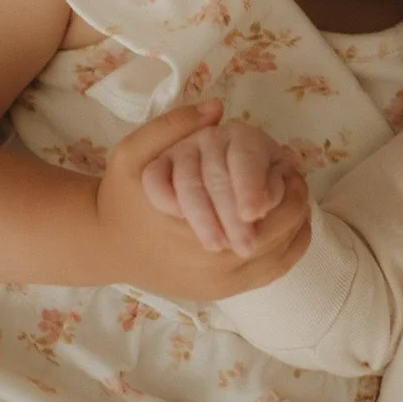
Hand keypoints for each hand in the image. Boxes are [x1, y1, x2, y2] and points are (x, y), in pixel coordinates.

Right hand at [98, 102, 310, 301]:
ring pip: (278, 257)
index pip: (262, 210)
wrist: (105, 245)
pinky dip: (287, 251)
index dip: (284, 186)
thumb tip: (217, 108)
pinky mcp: (219, 293)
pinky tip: (291, 226)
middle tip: (298, 179)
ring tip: (297, 198)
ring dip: (295, 227)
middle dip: (295, 205)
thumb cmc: (121, 197)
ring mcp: (218, 285)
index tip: (288, 164)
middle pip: (277, 236)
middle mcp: (211, 263)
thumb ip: (173, 126)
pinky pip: (269, 275)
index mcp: (196, 228)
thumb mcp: (134, 152)